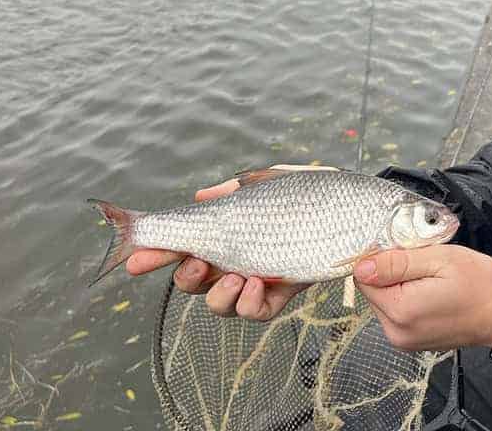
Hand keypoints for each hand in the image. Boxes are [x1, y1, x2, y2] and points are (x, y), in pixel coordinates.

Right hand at [126, 177, 308, 320]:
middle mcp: (237, 257)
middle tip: (192, 265)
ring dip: (217, 293)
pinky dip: (248, 303)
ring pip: (219, 301)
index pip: (184, 243)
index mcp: (226, 230)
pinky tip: (253, 285)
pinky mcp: (285, 290)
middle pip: (194, 279)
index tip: (134, 258)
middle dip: (182, 276)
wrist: (358, 209)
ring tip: (233, 276)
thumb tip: (201, 197)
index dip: (157, 252)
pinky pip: (257, 310)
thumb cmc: (312, 191)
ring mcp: (258, 277)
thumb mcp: (272, 182)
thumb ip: (237, 189)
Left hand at [354, 245, 491, 351]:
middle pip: (373, 291)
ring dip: (400, 285)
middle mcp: (396, 331)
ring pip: (384, 301)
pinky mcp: (412, 342)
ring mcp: (404, 340)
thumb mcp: (440, 260)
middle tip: (424, 263)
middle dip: (391, 272)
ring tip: (431, 278)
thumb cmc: (479, 283)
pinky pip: (397, 313)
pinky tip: (432, 292)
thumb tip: (360, 266)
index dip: (381, 258)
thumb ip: (397, 263)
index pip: (364, 279)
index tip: (407, 251)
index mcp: (400, 310)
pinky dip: (409, 298)